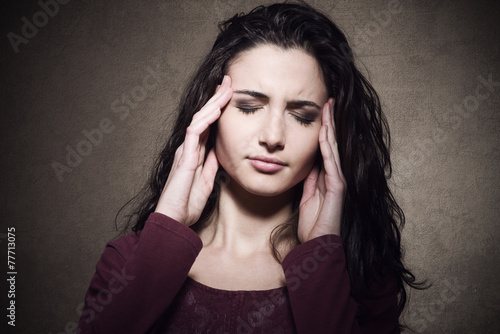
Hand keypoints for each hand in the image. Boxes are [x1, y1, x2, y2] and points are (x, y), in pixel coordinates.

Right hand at [155, 76, 232, 225]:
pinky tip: (216, 110)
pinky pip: (194, 133)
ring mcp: (186, 151)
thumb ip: (212, 164)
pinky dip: (205, 120)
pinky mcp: (184, 158)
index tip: (231, 94)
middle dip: (217, 98)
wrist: (174, 219)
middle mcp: (189, 148)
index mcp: (196, 153)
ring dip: (213, 103)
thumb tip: (220, 151)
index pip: (209, 124)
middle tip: (229, 81)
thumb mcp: (207, 180)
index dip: (219, 108)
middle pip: (204, 117)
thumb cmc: (187, 202)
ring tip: (225, 88)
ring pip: (199, 119)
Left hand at [297, 98, 345, 241]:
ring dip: (330, 128)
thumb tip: (309, 166)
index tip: (320, 112)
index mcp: (326, 177)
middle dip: (329, 122)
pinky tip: (324, 133)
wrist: (318, 243)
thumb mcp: (307, 197)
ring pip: (333, 149)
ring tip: (328, 109)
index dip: (322, 130)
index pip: (324, 148)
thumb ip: (310, 181)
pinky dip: (327, 148)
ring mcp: (338, 180)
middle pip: (331, 144)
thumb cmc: (312, 224)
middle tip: (327, 101)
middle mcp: (335, 175)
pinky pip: (331, 163)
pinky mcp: (338, 187)